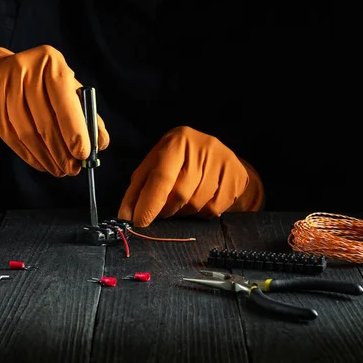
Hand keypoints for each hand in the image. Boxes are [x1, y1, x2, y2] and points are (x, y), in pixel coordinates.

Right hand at [0, 45, 109, 176]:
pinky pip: (13, 138)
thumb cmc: (39, 83)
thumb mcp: (66, 90)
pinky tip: (43, 164)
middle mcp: (25, 71)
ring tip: (60, 169)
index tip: (83, 153)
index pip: (64, 100)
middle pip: (45, 121)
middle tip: (73, 168)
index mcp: (50, 62)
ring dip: (46, 157)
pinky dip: (30, 156)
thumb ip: (87, 115)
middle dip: (62, 151)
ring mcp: (5, 88)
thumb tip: (100, 143)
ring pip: (28, 133)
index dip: (74, 130)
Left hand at [118, 126, 260, 226]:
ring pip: (197, 204)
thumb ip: (138, 188)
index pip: (161, 176)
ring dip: (182, 213)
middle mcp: (203, 148)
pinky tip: (199, 204)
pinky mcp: (237, 177)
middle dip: (165, 210)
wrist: (218, 156)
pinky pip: (214, 209)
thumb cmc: (178, 161)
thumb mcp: (155, 165)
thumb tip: (124, 215)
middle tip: (159, 212)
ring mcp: (223, 162)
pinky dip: (201, 214)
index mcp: (178, 141)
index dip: (149, 203)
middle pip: (180, 194)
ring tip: (180, 205)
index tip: (139, 222)